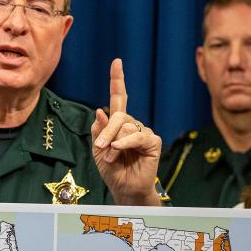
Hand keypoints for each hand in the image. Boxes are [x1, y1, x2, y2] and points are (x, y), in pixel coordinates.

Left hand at [91, 58, 161, 205]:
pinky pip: (137, 136)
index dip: (118, 80)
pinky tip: (118, 149)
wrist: (124, 188)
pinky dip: (125, 142)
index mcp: (119, 123)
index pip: (119, 98)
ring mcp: (143, 132)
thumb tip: (100, 111)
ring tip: (111, 158)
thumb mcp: (98, 149)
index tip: (117, 62)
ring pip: (126, 126)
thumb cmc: (112, 170)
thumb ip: (99, 130)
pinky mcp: (152, 142)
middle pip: (118, 115)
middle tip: (100, 147)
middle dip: (106, 131)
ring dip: (113, 142)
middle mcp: (132, 124)